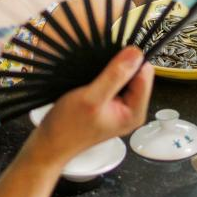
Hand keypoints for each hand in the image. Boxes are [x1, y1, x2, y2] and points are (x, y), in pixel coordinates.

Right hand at [35, 46, 152, 164]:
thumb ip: (115, 75)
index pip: (145, 74)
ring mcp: (122, 108)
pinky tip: (93, 80)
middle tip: (100, 70)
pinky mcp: (112, 104)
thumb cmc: (68, 127)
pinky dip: (105, 76)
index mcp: (135, 112)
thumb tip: (135, 53)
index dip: (131, 61)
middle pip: (138, 74)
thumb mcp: (91, 97)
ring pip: (126, 76)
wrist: (51, 142)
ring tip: (95, 76)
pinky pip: (116, 82)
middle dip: (121, 67)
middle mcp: (132, 110)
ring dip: (112, 71)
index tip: (114, 57)